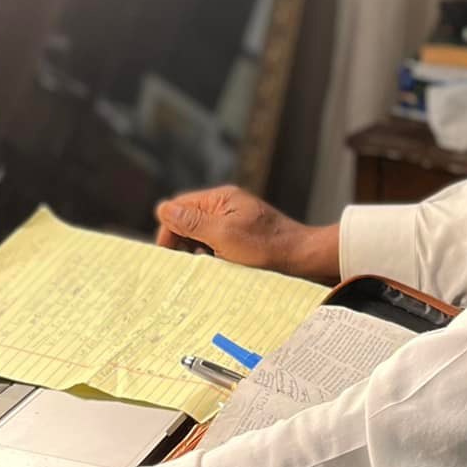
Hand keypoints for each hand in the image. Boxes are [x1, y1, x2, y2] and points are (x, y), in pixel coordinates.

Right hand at [154, 185, 338, 282]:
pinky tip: (218, 268)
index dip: (169, 229)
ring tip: (206, 267)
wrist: (302, 258)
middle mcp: (226, 206)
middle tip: (187, 264)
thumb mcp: (224, 235)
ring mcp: (235, 221)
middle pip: (188, 220)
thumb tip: (163, 209)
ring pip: (201, 234)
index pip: (179, 207)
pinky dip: (212, 256)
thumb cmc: (266, 246)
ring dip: (197, 251)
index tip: (169, 255)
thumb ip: (193, 222)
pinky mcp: (242, 237)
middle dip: (183, 241)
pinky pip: (216, 243)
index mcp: (221, 199)